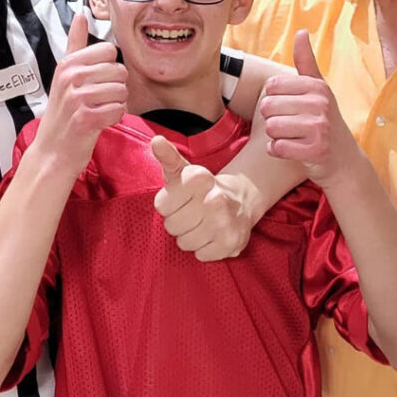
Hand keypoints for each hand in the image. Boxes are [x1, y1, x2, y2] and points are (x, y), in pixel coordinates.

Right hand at [33, 13, 126, 175]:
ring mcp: (77, 98)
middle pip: (119, 71)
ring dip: (117, 104)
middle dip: (116, 88)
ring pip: (122, 91)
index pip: (109, 51)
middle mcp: (70, 77)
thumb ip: (75, 44)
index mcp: (68, 64)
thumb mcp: (64, 75)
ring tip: (100, 111)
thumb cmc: (63, 113)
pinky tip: (101, 122)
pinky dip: (115, 118)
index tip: (97, 82)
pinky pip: (119, 110)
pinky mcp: (86, 119)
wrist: (52, 151)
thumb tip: (81, 15)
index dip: (110, 68)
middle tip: (99, 101)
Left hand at [151, 135, 251, 260]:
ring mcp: (225, 222)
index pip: (161, 206)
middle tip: (192, 212)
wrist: (241, 199)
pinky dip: (205, 248)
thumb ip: (167, 156)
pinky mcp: (231, 243)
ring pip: (184, 243)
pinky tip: (213, 234)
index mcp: (199, 178)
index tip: (181, 198)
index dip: (168, 204)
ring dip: (190, 236)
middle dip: (178, 221)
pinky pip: (201, 255)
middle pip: (171, 226)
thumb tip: (156, 140)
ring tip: (202, 223)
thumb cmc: (201, 187)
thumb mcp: (183, 169)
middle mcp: (215, 199)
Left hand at [260, 30, 360, 187]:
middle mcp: (320, 104)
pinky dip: (278, 151)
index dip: (274, 100)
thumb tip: (301, 31)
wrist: (344, 159)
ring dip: (275, 136)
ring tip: (293, 137)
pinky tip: (292, 150)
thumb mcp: (318, 89)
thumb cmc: (324, 120)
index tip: (291, 108)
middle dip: (273, 119)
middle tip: (291, 126)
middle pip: (267, 107)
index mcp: (317, 86)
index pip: (271, 87)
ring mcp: (319, 127)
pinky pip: (276, 148)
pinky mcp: (314, 150)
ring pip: (270, 127)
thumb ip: (306, 61)